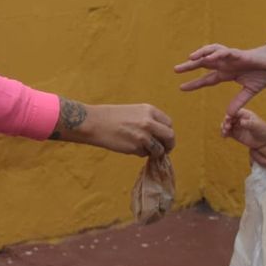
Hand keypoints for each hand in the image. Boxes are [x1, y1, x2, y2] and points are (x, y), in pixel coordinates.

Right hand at [51, 99, 174, 156]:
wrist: (94, 122)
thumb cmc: (112, 117)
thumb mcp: (134, 111)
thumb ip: (149, 120)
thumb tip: (161, 135)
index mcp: (149, 110)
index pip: (169, 123)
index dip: (168, 133)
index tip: (164, 138)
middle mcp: (149, 122)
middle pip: (170, 136)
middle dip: (169, 145)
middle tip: (164, 150)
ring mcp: (143, 136)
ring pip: (159, 149)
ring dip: (154, 152)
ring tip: (143, 149)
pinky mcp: (135, 147)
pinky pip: (145, 154)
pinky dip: (140, 154)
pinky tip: (129, 147)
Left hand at [174, 43, 265, 119]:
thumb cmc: (263, 74)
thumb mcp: (249, 91)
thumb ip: (238, 101)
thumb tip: (229, 114)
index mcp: (226, 74)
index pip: (207, 79)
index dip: (194, 83)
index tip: (181, 88)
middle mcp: (225, 64)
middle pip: (203, 64)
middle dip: (189, 66)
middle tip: (175, 70)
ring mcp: (230, 58)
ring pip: (211, 54)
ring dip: (200, 55)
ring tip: (189, 59)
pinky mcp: (238, 54)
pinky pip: (224, 52)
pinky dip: (215, 54)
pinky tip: (207, 58)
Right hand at [226, 109, 265, 163]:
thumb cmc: (264, 131)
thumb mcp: (258, 126)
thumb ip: (249, 124)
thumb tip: (241, 122)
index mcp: (246, 114)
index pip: (236, 111)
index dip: (231, 114)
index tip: (228, 118)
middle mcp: (240, 118)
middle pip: (230, 117)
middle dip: (226, 121)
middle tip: (226, 126)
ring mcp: (237, 126)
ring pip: (227, 124)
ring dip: (224, 127)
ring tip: (225, 132)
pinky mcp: (235, 133)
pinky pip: (227, 132)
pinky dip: (224, 133)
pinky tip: (224, 136)